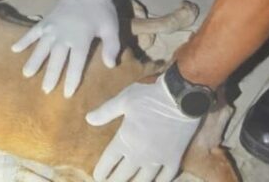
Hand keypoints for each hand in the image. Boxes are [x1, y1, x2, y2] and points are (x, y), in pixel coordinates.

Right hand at [11, 0, 119, 97]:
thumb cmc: (101, 9)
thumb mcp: (111, 27)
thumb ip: (111, 46)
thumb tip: (110, 65)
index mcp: (80, 39)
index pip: (76, 64)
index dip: (71, 79)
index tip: (66, 94)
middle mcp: (63, 35)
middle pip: (56, 59)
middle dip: (50, 75)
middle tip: (45, 90)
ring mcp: (52, 28)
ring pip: (41, 48)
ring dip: (34, 61)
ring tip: (27, 74)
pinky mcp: (46, 21)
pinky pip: (32, 32)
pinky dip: (23, 40)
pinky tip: (14, 49)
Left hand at [86, 75, 200, 181]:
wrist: (181, 96)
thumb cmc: (150, 95)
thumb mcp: (124, 99)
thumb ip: (105, 112)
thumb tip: (88, 119)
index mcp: (125, 140)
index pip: (108, 163)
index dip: (101, 172)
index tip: (98, 176)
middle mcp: (139, 154)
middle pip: (123, 176)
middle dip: (114, 181)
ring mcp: (158, 159)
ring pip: (143, 181)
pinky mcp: (174, 158)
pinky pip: (166, 177)